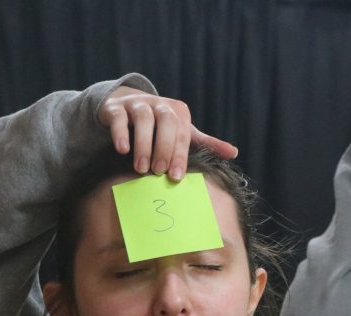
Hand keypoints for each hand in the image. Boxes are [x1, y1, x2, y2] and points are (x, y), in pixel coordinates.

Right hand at [98, 87, 237, 180]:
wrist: (129, 106)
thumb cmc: (162, 126)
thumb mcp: (184, 132)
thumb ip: (206, 143)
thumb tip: (234, 153)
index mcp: (178, 112)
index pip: (182, 134)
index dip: (180, 155)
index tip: (176, 177)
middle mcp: (159, 105)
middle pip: (165, 123)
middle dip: (163, 149)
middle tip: (158, 172)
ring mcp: (137, 104)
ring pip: (143, 120)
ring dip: (143, 145)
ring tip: (141, 168)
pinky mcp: (116, 107)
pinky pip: (119, 118)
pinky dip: (121, 133)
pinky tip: (123, 150)